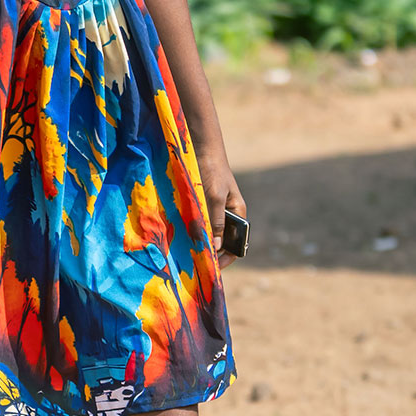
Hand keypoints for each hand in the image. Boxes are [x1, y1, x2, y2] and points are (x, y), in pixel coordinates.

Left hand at [196, 148, 245, 269]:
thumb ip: (215, 221)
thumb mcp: (214, 197)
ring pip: (206, 232)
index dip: (226, 258)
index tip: (212, 268)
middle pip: (220, 240)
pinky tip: (178, 236)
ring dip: (197, 241)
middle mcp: (226, 213)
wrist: (199, 147)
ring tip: (184, 253)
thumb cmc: (212, 170)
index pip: (236, 243)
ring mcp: (212, 208)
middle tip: (193, 264)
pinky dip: (189, 230)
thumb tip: (215, 246)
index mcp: (237, 213)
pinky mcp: (199, 203)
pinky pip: (195, 222)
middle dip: (210, 252)